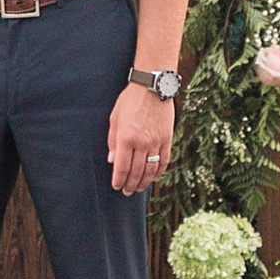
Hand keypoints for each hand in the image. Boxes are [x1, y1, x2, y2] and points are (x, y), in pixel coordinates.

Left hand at [107, 82, 173, 196]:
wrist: (152, 87)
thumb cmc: (130, 100)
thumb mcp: (115, 118)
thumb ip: (113, 141)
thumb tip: (112, 160)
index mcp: (126, 138)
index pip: (122, 167)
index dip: (119, 180)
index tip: (116, 186)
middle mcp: (142, 143)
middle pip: (136, 171)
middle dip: (130, 184)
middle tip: (127, 191)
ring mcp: (156, 142)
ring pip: (151, 169)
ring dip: (144, 181)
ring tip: (139, 188)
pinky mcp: (167, 139)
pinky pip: (164, 160)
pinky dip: (159, 171)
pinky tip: (154, 177)